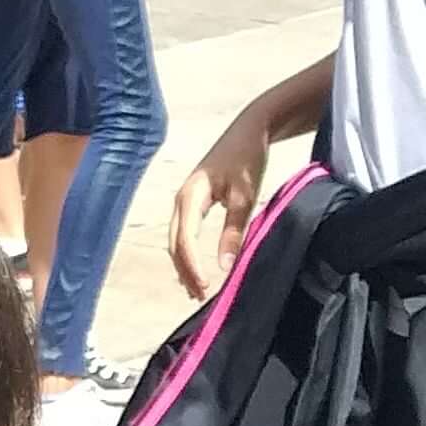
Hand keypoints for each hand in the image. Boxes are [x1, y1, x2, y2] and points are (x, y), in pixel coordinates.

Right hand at [165, 110, 271, 297]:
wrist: (250, 129)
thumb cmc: (248, 159)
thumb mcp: (245, 196)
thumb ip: (234, 231)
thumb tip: (224, 266)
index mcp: (191, 196)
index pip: (185, 240)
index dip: (192, 266)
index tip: (205, 288)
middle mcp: (181, 199)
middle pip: (175, 244)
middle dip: (184, 271)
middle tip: (200, 296)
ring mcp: (184, 200)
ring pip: (176, 241)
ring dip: (184, 265)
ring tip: (196, 289)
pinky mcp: (192, 201)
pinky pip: (183, 233)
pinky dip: (187, 254)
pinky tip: (197, 268)